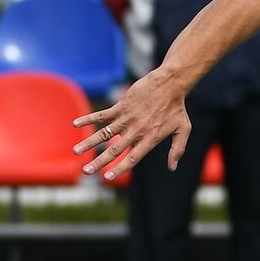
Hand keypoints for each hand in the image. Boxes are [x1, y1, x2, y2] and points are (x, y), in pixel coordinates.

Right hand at [71, 69, 190, 178]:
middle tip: (86, 171)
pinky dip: (89, 118)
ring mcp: (127, 118)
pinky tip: (76, 124)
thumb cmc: (177, 108)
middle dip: (99, 161)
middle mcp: (136, 131)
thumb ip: (177, 150)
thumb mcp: (183, 130)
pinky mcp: (121, 106)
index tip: (107, 177)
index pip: (133, 158)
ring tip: (76, 151)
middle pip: (114, 149)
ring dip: (89, 142)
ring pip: (104, 133)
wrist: (170, 84)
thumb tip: (172, 168)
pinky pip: (102, 114)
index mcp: (150, 139)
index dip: (120, 168)